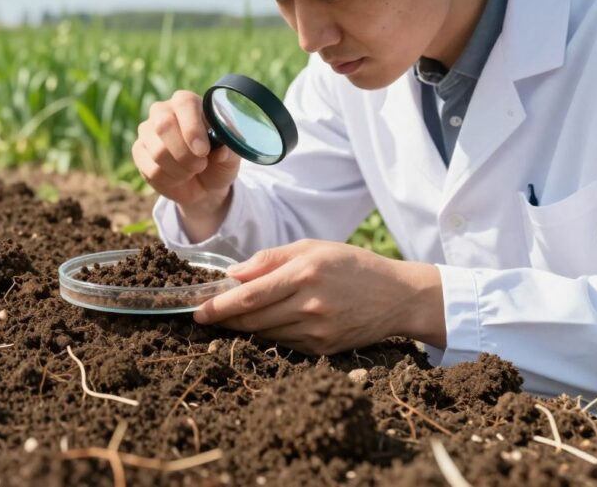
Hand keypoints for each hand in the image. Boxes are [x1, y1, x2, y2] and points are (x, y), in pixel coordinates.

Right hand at [132, 90, 240, 209]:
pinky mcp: (139, 151)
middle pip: (164, 125)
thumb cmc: (218, 162)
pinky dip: (170, 179)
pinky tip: (178, 177)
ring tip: (193, 171)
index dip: (192, 128)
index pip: (184, 104)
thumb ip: (228, 149)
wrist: (204, 185)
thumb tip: (219, 150)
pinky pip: (151, 169)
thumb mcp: (231, 156)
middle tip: (201, 165)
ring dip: (181, 169)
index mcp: (188, 102)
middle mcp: (163, 111)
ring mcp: (147, 131)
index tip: (203, 150)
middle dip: (184, 153)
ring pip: (158, 151)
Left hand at [193, 239, 444, 354]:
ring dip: (244, 328)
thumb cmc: (351, 266)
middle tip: (205, 317)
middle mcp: (310, 304)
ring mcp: (317, 331)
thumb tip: (232, 275)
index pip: (250, 295)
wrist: (398, 297)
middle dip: (224, 320)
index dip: (220, 306)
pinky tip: (267, 324)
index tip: (198, 311)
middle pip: (252, 319)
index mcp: (305, 273)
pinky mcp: (323, 349)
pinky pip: (284, 344)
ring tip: (232, 318)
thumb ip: (270, 259)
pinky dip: (269, 335)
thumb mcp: (312, 248)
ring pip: (265, 334)